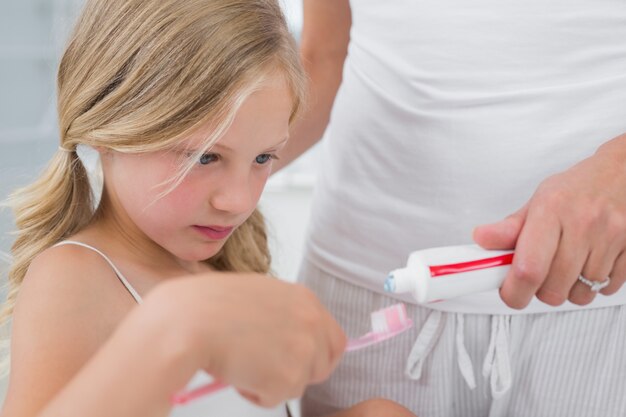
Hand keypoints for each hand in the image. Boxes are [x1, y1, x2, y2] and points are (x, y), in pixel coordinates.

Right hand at [144, 273, 345, 406]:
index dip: (318, 355)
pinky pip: (276, 398)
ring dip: (272, 382)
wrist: (189, 320)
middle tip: (267, 369)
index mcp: (304, 298)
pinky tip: (237, 371)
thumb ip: (283, 314)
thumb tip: (289, 337)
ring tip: (242, 362)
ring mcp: (303, 349)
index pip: (334, 338)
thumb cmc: (209, 305)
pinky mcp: (288, 377)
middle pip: (324, 365)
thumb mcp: (257, 296)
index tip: (302, 363)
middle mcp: (311, 321)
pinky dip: (256, 393)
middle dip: (298, 373)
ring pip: (298, 383)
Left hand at [473, 133, 625, 308]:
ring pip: (581, 294)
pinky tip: (588, 265)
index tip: (509, 293)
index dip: (514, 291)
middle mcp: (583, 224)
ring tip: (566, 268)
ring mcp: (611, 238)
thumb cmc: (579, 188)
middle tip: (539, 277)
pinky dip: (594, 286)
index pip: (528, 268)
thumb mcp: (539, 201)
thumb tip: (482, 239)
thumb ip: (510, 227)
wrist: (625, 173)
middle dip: (541, 292)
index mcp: (551, 209)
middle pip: (553, 289)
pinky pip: (607, 289)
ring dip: (569, 290)